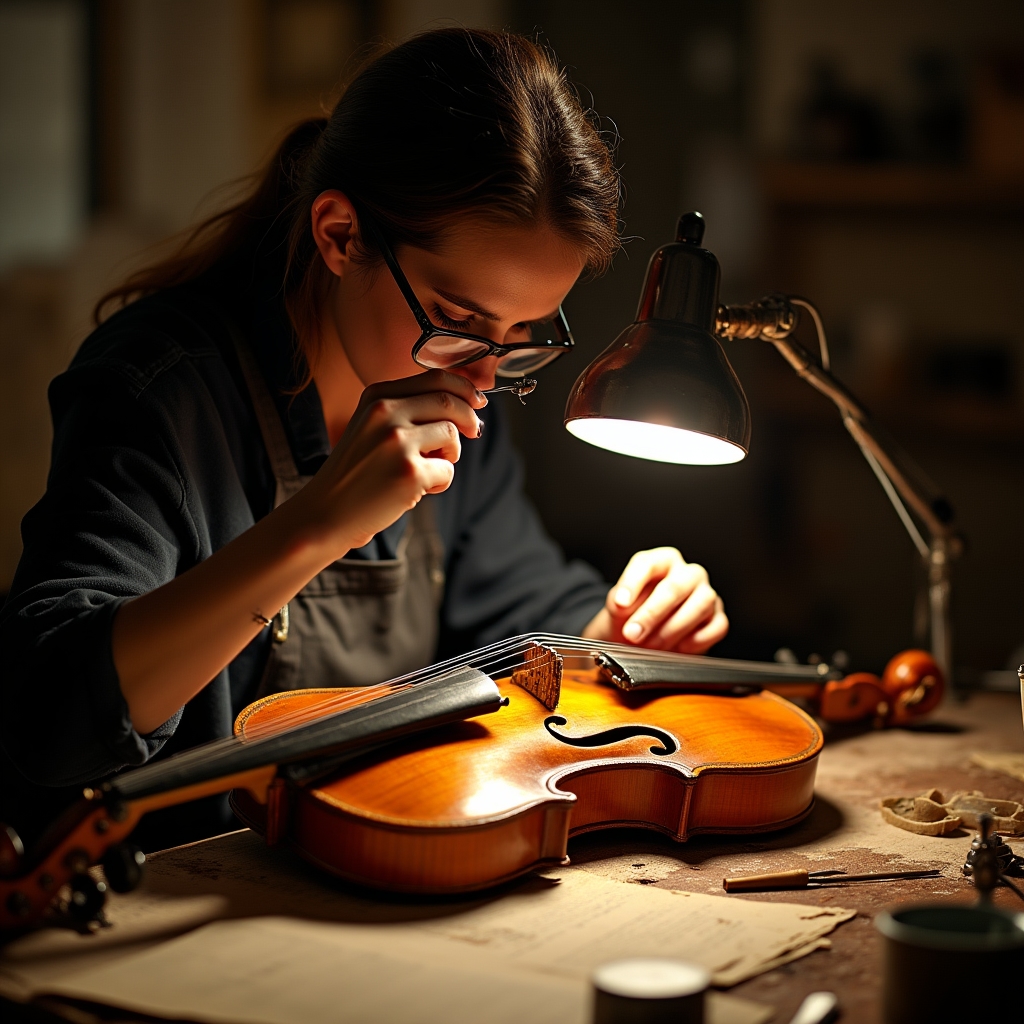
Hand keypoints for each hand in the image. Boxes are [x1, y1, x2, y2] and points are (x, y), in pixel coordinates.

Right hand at [289, 370, 485, 554]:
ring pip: (451, 435)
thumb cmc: (356, 472)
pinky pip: (447, 471)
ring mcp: (397, 442)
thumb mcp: (371, 426)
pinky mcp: (409, 473)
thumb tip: (464, 404)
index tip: (477, 400)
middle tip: (474, 432)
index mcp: (376, 396)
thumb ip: (407, 409)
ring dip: (450, 455)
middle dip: (469, 418)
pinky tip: (417, 490)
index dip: (464, 388)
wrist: (327, 512)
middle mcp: (385, 413)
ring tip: (427, 470)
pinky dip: (440, 483)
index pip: (435, 378)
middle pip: (449, 402)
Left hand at [582, 547, 728, 653]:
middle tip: (632, 634)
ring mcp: (706, 594)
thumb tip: (622, 604)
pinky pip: (716, 627)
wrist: (643, 638)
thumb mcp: (618, 606)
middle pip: (674, 587)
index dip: (632, 584)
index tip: (620, 604)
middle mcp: (688, 573)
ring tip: (651, 645)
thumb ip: (619, 602)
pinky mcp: (718, 618)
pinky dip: (697, 640)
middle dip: (651, 614)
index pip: (649, 564)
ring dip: (672, 630)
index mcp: (662, 561)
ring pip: (700, 605)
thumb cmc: (632, 615)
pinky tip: (679, 647)